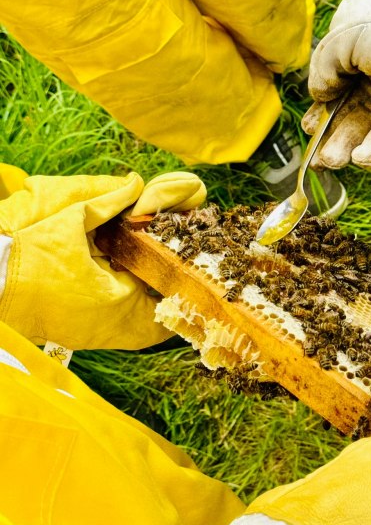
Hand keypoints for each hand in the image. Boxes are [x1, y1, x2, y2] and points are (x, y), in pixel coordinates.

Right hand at [0, 171, 205, 349]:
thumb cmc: (29, 254)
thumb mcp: (72, 220)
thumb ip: (109, 203)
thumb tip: (136, 185)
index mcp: (116, 300)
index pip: (167, 306)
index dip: (181, 291)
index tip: (187, 274)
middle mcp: (110, 328)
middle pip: (158, 327)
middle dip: (169, 305)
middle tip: (176, 281)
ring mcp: (95, 338)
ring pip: (140, 334)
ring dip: (150, 313)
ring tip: (154, 284)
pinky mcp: (80, 339)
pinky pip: (119, 334)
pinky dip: (130, 318)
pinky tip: (125, 290)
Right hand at [303, 0, 370, 168]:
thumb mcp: (344, 36)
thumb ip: (324, 67)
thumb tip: (318, 94)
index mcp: (366, 41)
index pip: (341, 82)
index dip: (325, 107)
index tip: (310, 127)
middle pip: (358, 111)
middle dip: (337, 135)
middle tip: (321, 158)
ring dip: (354, 146)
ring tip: (334, 160)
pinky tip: (363, 156)